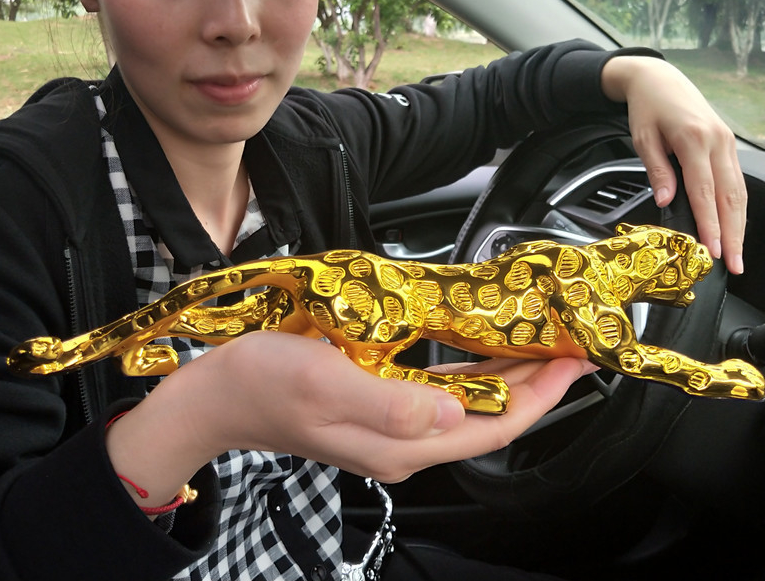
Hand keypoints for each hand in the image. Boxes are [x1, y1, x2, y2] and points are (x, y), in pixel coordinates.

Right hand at [115, 333, 591, 488]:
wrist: (215, 394)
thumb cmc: (262, 381)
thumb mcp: (326, 383)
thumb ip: (393, 403)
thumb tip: (454, 411)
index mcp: (399, 443)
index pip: (490, 426)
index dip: (539, 396)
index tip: (571, 362)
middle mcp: (402, 443)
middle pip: (486, 418)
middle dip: (531, 384)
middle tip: (564, 345)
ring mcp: (389, 429)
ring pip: (466, 407)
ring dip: (504, 377)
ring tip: (533, 344)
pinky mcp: (376, 409)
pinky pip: (438, 395)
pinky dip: (467, 374)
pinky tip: (475, 351)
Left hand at [601, 55, 746, 273]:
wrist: (658, 78)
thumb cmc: (646, 107)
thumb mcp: (642, 137)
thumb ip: (657, 170)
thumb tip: (667, 201)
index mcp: (694, 139)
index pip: (705, 192)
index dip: (710, 224)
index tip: (713, 250)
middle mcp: (717, 141)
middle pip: (730, 197)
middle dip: (733, 234)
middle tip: (733, 263)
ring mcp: (726, 141)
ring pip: (738, 191)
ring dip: (739, 224)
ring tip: (736, 252)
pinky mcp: (727, 143)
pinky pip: (735, 180)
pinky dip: (736, 205)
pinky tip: (734, 225)